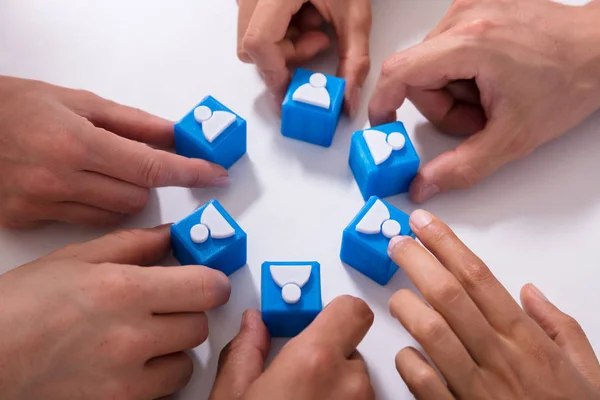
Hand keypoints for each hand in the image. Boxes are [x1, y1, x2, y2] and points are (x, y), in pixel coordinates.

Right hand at [0, 76, 227, 228]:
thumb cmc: (15, 106)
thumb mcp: (77, 102)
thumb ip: (132, 123)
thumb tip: (176, 135)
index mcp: (76, 143)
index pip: (152, 166)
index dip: (191, 172)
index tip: (216, 176)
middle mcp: (60, 179)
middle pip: (137, 199)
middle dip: (147, 184)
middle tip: (135, 165)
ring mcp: (41, 204)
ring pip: (113, 216)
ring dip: (121, 197)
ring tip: (97, 173)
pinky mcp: (27, 220)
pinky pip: (83, 223)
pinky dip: (93, 208)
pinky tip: (74, 188)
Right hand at [0, 225, 230, 398]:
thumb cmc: (20, 307)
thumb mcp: (77, 259)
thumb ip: (134, 245)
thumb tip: (171, 236)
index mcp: (124, 290)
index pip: (205, 288)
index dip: (213, 282)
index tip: (208, 281)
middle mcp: (131, 337)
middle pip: (199, 325)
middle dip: (189, 312)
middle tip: (166, 306)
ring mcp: (125, 379)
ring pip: (185, 363)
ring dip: (174, 349)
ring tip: (144, 338)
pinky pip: (162, 393)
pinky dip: (155, 379)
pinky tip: (131, 364)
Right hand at [209, 296, 374, 399]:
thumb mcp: (232, 397)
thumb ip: (244, 352)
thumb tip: (252, 327)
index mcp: (314, 363)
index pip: (351, 309)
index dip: (334, 309)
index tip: (313, 317)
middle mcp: (350, 383)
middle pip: (348, 346)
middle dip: (325, 354)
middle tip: (296, 377)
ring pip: (353, 378)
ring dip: (333, 384)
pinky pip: (359, 399)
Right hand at [238, 0, 371, 114]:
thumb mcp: (354, 14)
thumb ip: (354, 60)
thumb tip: (346, 101)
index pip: (258, 43)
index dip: (274, 73)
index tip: (293, 90)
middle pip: (251, 46)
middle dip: (285, 57)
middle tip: (317, 39)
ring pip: (252, 37)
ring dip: (284, 44)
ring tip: (314, 23)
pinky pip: (255, 24)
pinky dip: (280, 30)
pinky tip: (303, 14)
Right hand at [369, 0, 599, 202]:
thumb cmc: (568, 82)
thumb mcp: (514, 138)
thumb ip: (462, 167)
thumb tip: (423, 183)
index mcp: (469, 44)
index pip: (398, 72)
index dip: (383, 104)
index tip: (384, 125)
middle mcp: (464, 18)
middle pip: (416, 76)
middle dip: (441, 107)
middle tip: (477, 118)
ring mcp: (470, 9)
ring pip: (430, 65)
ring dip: (453, 91)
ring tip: (490, 97)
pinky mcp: (475, 9)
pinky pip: (445, 49)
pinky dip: (461, 72)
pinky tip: (490, 78)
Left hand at [387, 210, 599, 398]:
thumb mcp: (584, 368)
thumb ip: (558, 325)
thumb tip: (529, 291)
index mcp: (526, 340)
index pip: (478, 278)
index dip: (447, 245)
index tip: (424, 225)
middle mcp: (498, 358)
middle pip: (448, 296)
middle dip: (417, 262)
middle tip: (397, 243)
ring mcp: (475, 387)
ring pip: (431, 333)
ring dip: (406, 307)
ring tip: (397, 294)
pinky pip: (422, 382)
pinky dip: (407, 361)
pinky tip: (405, 351)